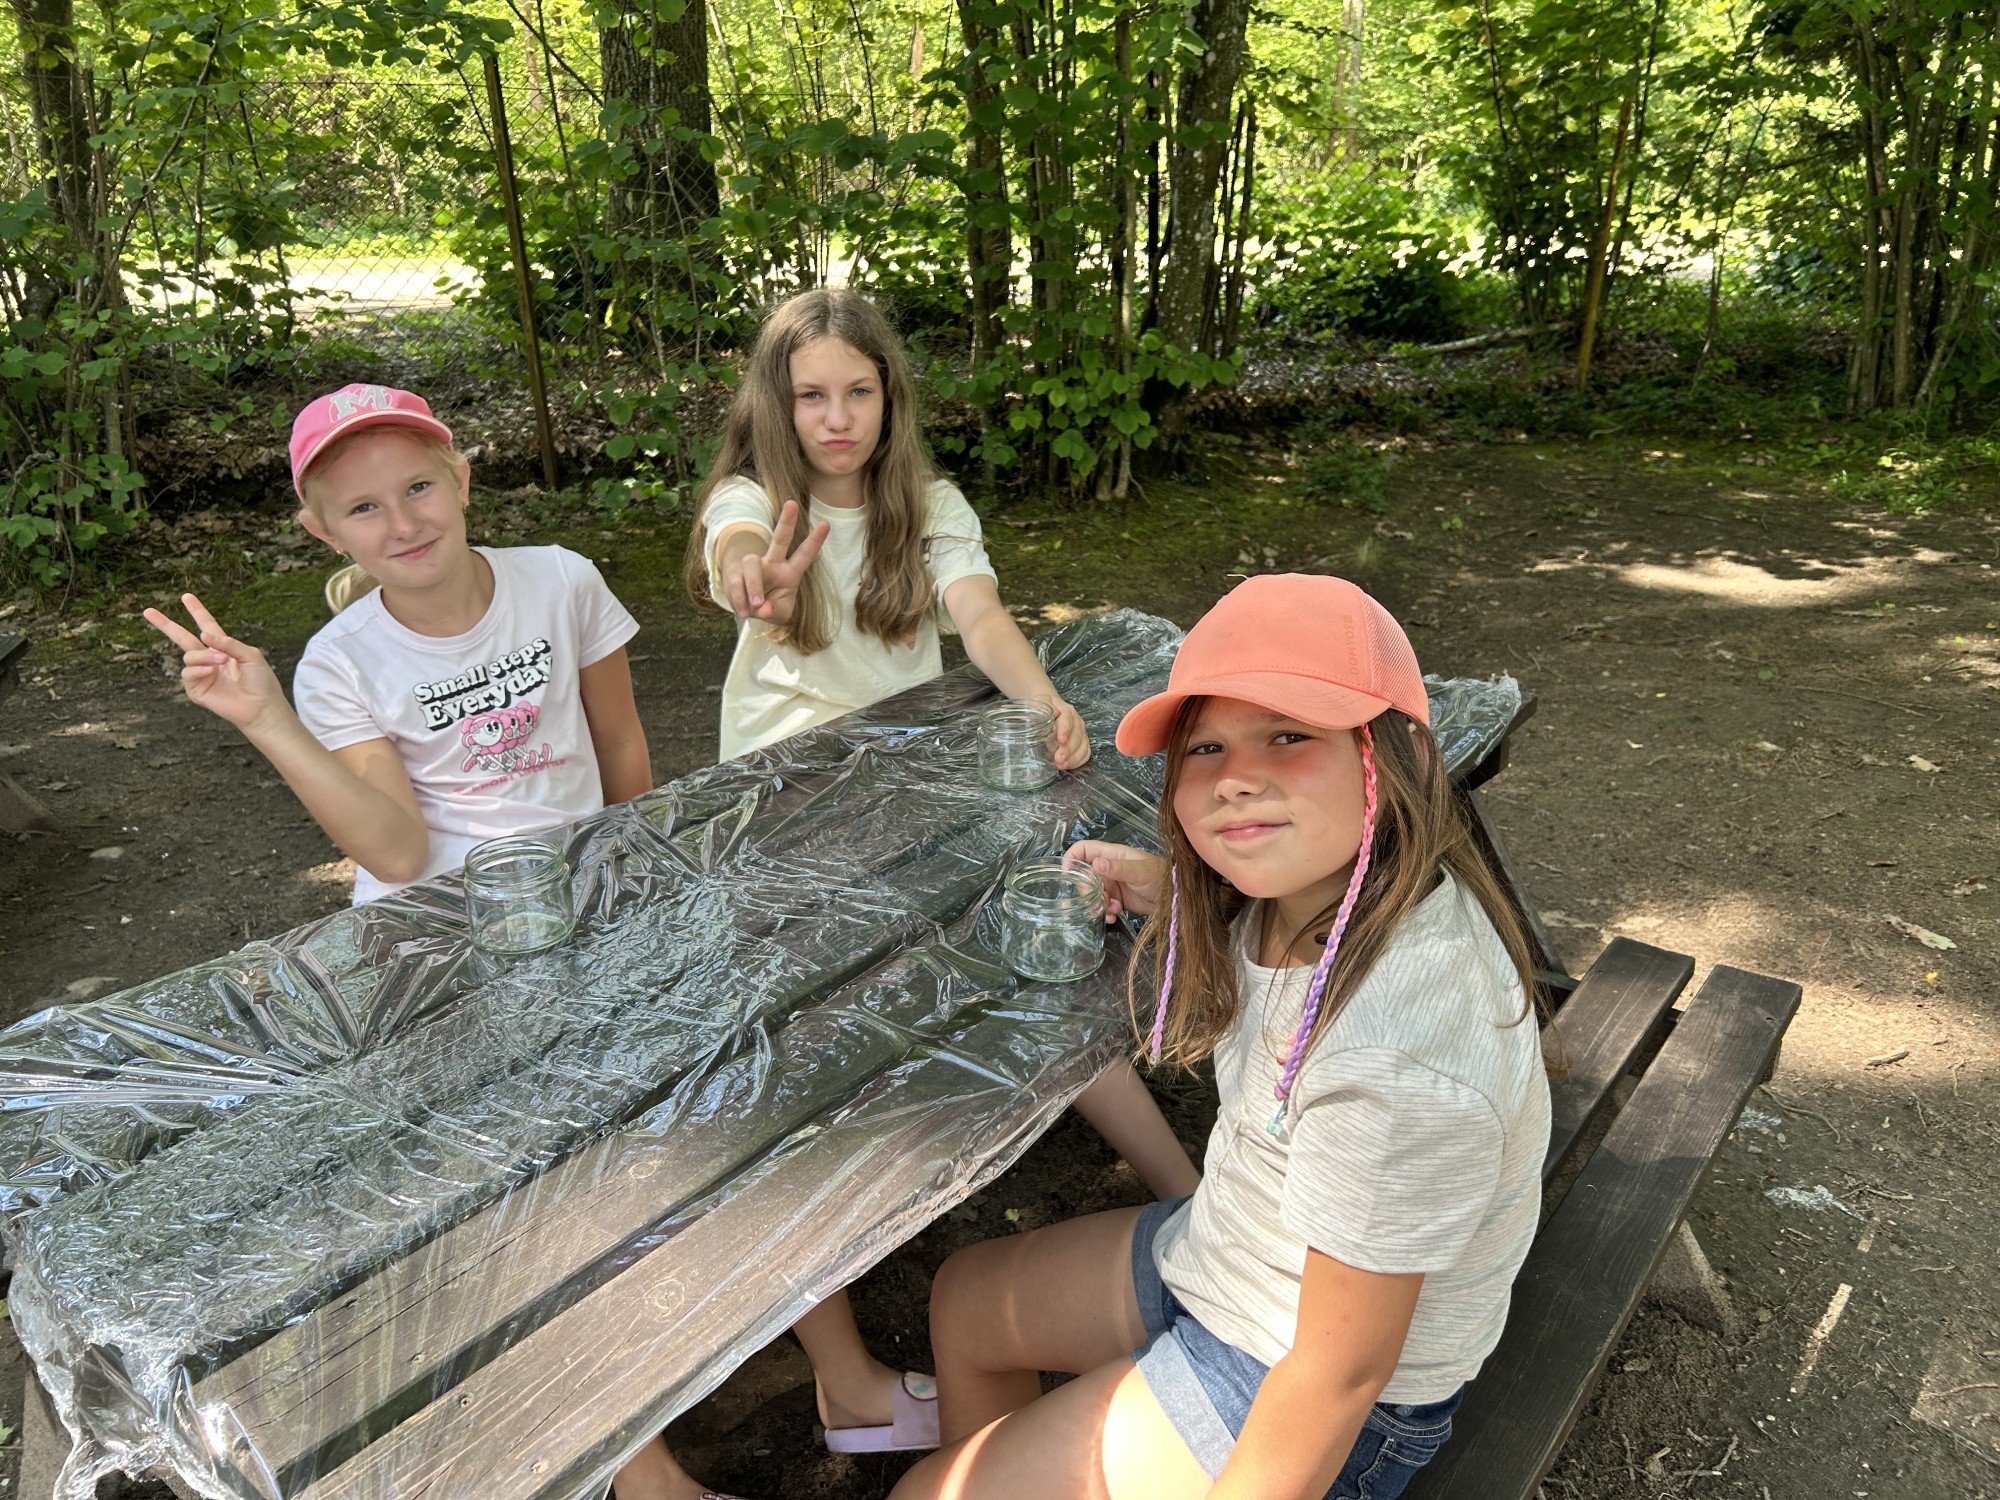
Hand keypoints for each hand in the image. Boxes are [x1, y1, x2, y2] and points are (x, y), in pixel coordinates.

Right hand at [142, 593, 287, 733]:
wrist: (261, 707)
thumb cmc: (261, 681)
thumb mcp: (250, 655)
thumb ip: (228, 643)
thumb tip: (204, 634)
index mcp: (223, 648)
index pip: (207, 625)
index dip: (197, 611)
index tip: (186, 596)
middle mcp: (209, 659)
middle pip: (182, 638)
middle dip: (165, 624)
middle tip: (147, 611)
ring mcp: (201, 674)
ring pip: (189, 656)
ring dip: (204, 656)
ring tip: (222, 662)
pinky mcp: (196, 689)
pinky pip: (188, 672)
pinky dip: (199, 669)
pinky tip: (212, 673)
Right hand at [723, 500, 831, 623]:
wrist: (749, 610)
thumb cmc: (771, 607)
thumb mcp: (779, 614)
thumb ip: (774, 611)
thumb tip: (762, 608)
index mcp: (790, 572)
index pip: (804, 555)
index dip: (815, 541)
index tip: (826, 524)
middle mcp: (773, 564)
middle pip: (779, 539)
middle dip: (786, 522)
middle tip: (792, 504)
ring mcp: (754, 567)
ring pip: (752, 562)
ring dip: (753, 586)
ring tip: (756, 606)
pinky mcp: (736, 575)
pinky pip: (736, 582)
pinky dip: (740, 599)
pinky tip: (745, 611)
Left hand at [1040, 693, 1091, 770]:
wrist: (1047, 706)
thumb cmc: (1041, 706)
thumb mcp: (1038, 703)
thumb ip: (1043, 706)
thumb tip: (1054, 713)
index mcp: (1066, 710)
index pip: (1068, 719)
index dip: (1065, 730)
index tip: (1061, 741)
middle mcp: (1076, 721)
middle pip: (1077, 735)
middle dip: (1069, 749)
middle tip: (1058, 760)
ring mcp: (1080, 732)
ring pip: (1083, 745)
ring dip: (1073, 757)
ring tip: (1061, 766)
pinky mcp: (1081, 742)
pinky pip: (1085, 752)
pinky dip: (1078, 760)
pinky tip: (1068, 765)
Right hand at [1064, 840, 1165, 921]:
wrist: (1177, 898)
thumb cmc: (1161, 876)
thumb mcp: (1140, 871)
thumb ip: (1118, 868)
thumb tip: (1096, 864)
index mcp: (1112, 855)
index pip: (1084, 849)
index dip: (1072, 859)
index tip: (1067, 875)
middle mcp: (1109, 868)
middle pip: (1084, 876)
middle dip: (1087, 890)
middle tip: (1099, 900)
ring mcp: (1113, 885)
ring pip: (1093, 894)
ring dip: (1098, 904)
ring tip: (1113, 909)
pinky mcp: (1118, 900)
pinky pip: (1103, 906)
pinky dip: (1105, 912)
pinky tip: (1115, 916)